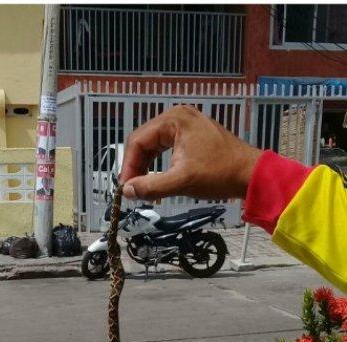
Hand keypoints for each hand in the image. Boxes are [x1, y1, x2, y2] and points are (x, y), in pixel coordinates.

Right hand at [119, 105, 261, 201]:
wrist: (251, 174)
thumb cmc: (218, 174)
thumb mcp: (181, 181)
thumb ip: (149, 186)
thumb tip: (126, 191)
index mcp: (173, 120)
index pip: (137, 141)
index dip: (128, 166)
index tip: (125, 187)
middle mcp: (177, 116)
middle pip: (143, 141)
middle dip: (136, 166)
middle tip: (132, 188)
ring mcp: (186, 124)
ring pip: (153, 145)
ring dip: (146, 166)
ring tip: (143, 186)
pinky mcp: (192, 134)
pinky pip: (165, 147)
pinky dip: (158, 163)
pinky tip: (157, 178)